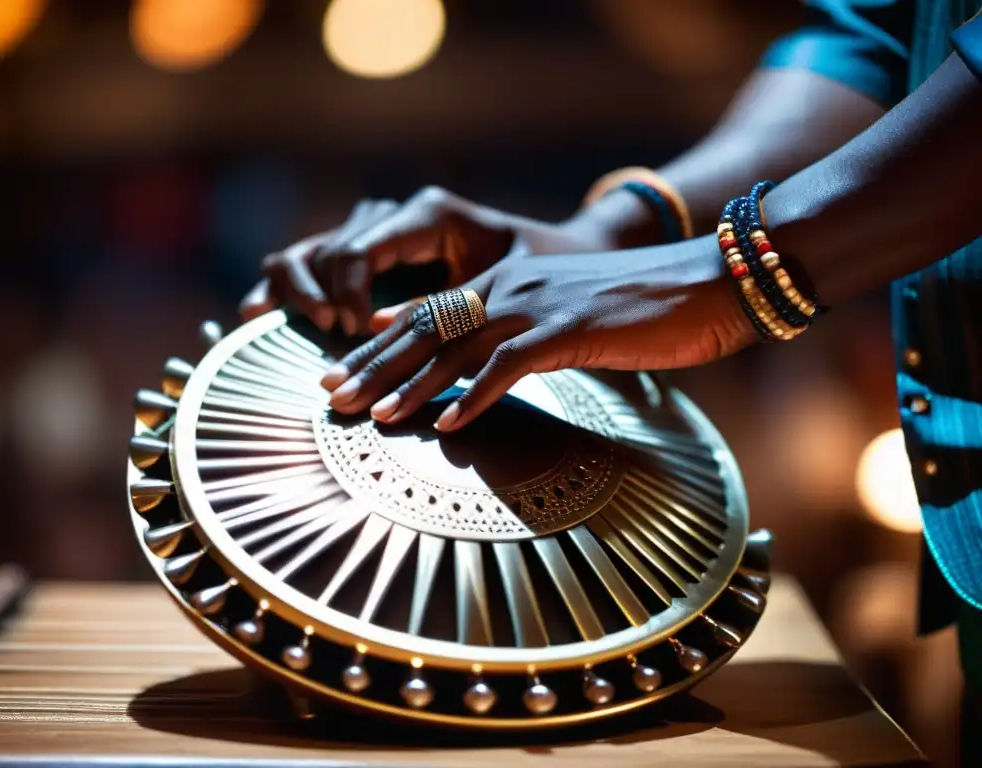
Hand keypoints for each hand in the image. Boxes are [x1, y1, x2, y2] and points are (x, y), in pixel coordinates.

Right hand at [240, 187, 537, 335]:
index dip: (348, 292)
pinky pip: (305, 262)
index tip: (356, 329)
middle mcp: (391, 216)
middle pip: (327, 252)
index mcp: (426, 212)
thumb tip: (388, 331)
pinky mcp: (360, 255)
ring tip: (318, 322)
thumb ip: (446, 303)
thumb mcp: (501, 284)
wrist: (546, 257)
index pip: (360, 249)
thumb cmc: (534, 268)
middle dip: (322, 297)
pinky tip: (259, 310)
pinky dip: (283, 287)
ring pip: (306, 252)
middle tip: (339, 331)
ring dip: (297, 290)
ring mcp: (370, 232)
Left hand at [319, 235, 757, 430]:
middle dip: (373, 364)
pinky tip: (451, 425)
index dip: (380, 343)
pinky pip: (510, 366)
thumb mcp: (569, 317)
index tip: (343, 368)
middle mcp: (512, 286)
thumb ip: (522, 338)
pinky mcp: (570, 327)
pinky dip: (477, 397)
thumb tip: (485, 371)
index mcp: (508, 281)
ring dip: (410, 384)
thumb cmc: (643, 307)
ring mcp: (539, 304)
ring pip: (456, 345)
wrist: (708, 281)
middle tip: (331, 395)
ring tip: (373, 416)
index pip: (428, 312)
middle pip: (426, 327)